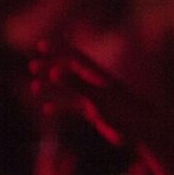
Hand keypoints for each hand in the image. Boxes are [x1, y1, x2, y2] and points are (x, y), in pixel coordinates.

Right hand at [28, 42, 149, 145]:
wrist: (141, 129)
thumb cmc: (122, 111)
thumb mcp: (95, 97)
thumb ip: (75, 83)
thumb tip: (54, 71)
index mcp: (95, 75)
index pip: (73, 57)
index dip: (57, 49)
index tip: (41, 45)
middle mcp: (94, 83)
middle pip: (68, 71)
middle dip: (49, 67)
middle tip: (31, 67)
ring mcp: (94, 98)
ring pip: (67, 89)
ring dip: (51, 87)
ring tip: (34, 88)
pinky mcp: (95, 112)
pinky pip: (72, 107)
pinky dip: (59, 106)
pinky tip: (47, 109)